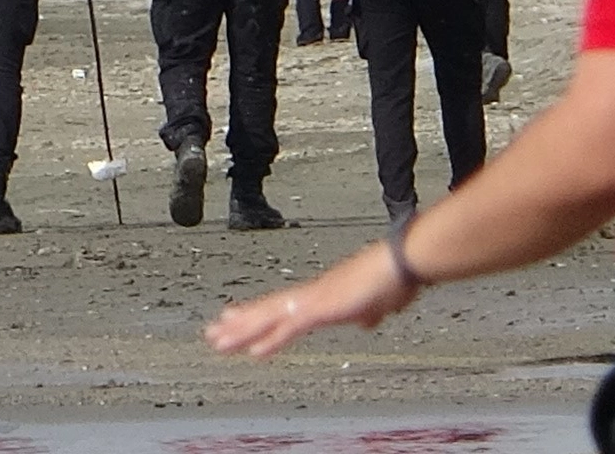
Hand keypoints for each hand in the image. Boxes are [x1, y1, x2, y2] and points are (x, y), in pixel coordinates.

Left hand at [205, 243, 418, 358]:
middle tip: (212, 333)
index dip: (256, 315)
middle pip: (266, 311)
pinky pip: (291, 327)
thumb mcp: (376, 304)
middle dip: (239, 324)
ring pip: (270, 318)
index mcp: (320, 296)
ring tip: (218, 342)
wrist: (402, 262)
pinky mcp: (323, 308)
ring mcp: (314, 301)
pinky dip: (272, 340)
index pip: (279, 307)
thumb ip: (367, 312)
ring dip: (243, 332)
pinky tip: (254, 352)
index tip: (234, 318)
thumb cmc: (392, 279)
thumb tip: (366, 319)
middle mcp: (310, 296)